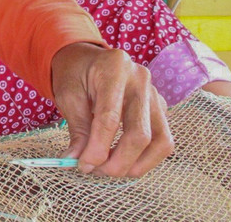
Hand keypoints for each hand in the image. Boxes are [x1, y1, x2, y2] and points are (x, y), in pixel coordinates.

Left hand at [50, 42, 172, 176]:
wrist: (87, 59)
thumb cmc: (75, 73)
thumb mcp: (67, 95)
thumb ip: (77, 128)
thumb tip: (76, 160)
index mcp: (114, 68)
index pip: (110, 117)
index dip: (98, 148)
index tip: (84, 165)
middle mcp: (141, 79)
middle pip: (140, 133)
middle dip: (118, 162)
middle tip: (96, 171)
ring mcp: (155, 93)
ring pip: (160, 142)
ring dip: (136, 165)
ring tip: (110, 169)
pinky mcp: (161, 107)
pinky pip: (162, 140)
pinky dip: (146, 158)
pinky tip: (124, 159)